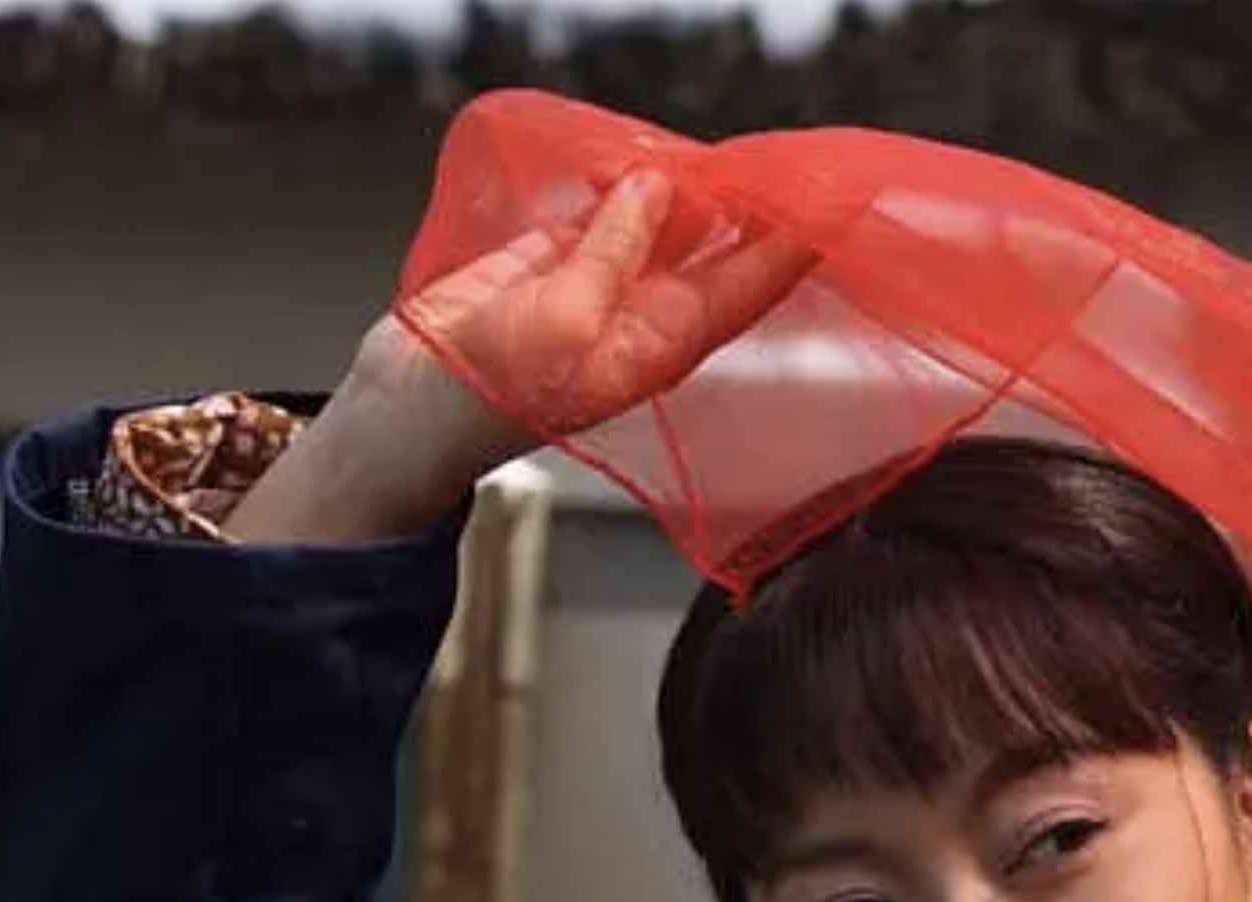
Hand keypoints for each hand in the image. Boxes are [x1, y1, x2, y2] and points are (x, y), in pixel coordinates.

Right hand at [234, 170, 814, 543]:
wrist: (412, 404)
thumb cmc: (492, 385)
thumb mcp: (563, 316)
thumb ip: (614, 249)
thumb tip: (659, 188)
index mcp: (670, 337)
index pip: (755, 278)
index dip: (797, 237)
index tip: (839, 196)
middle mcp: (653, 309)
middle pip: (724, 244)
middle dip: (754, 202)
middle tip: (781, 151)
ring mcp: (609, 281)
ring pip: (670, 220)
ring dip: (689, 183)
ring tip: (710, 147)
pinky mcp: (562, 257)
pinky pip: (612, 209)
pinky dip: (627, 181)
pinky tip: (638, 157)